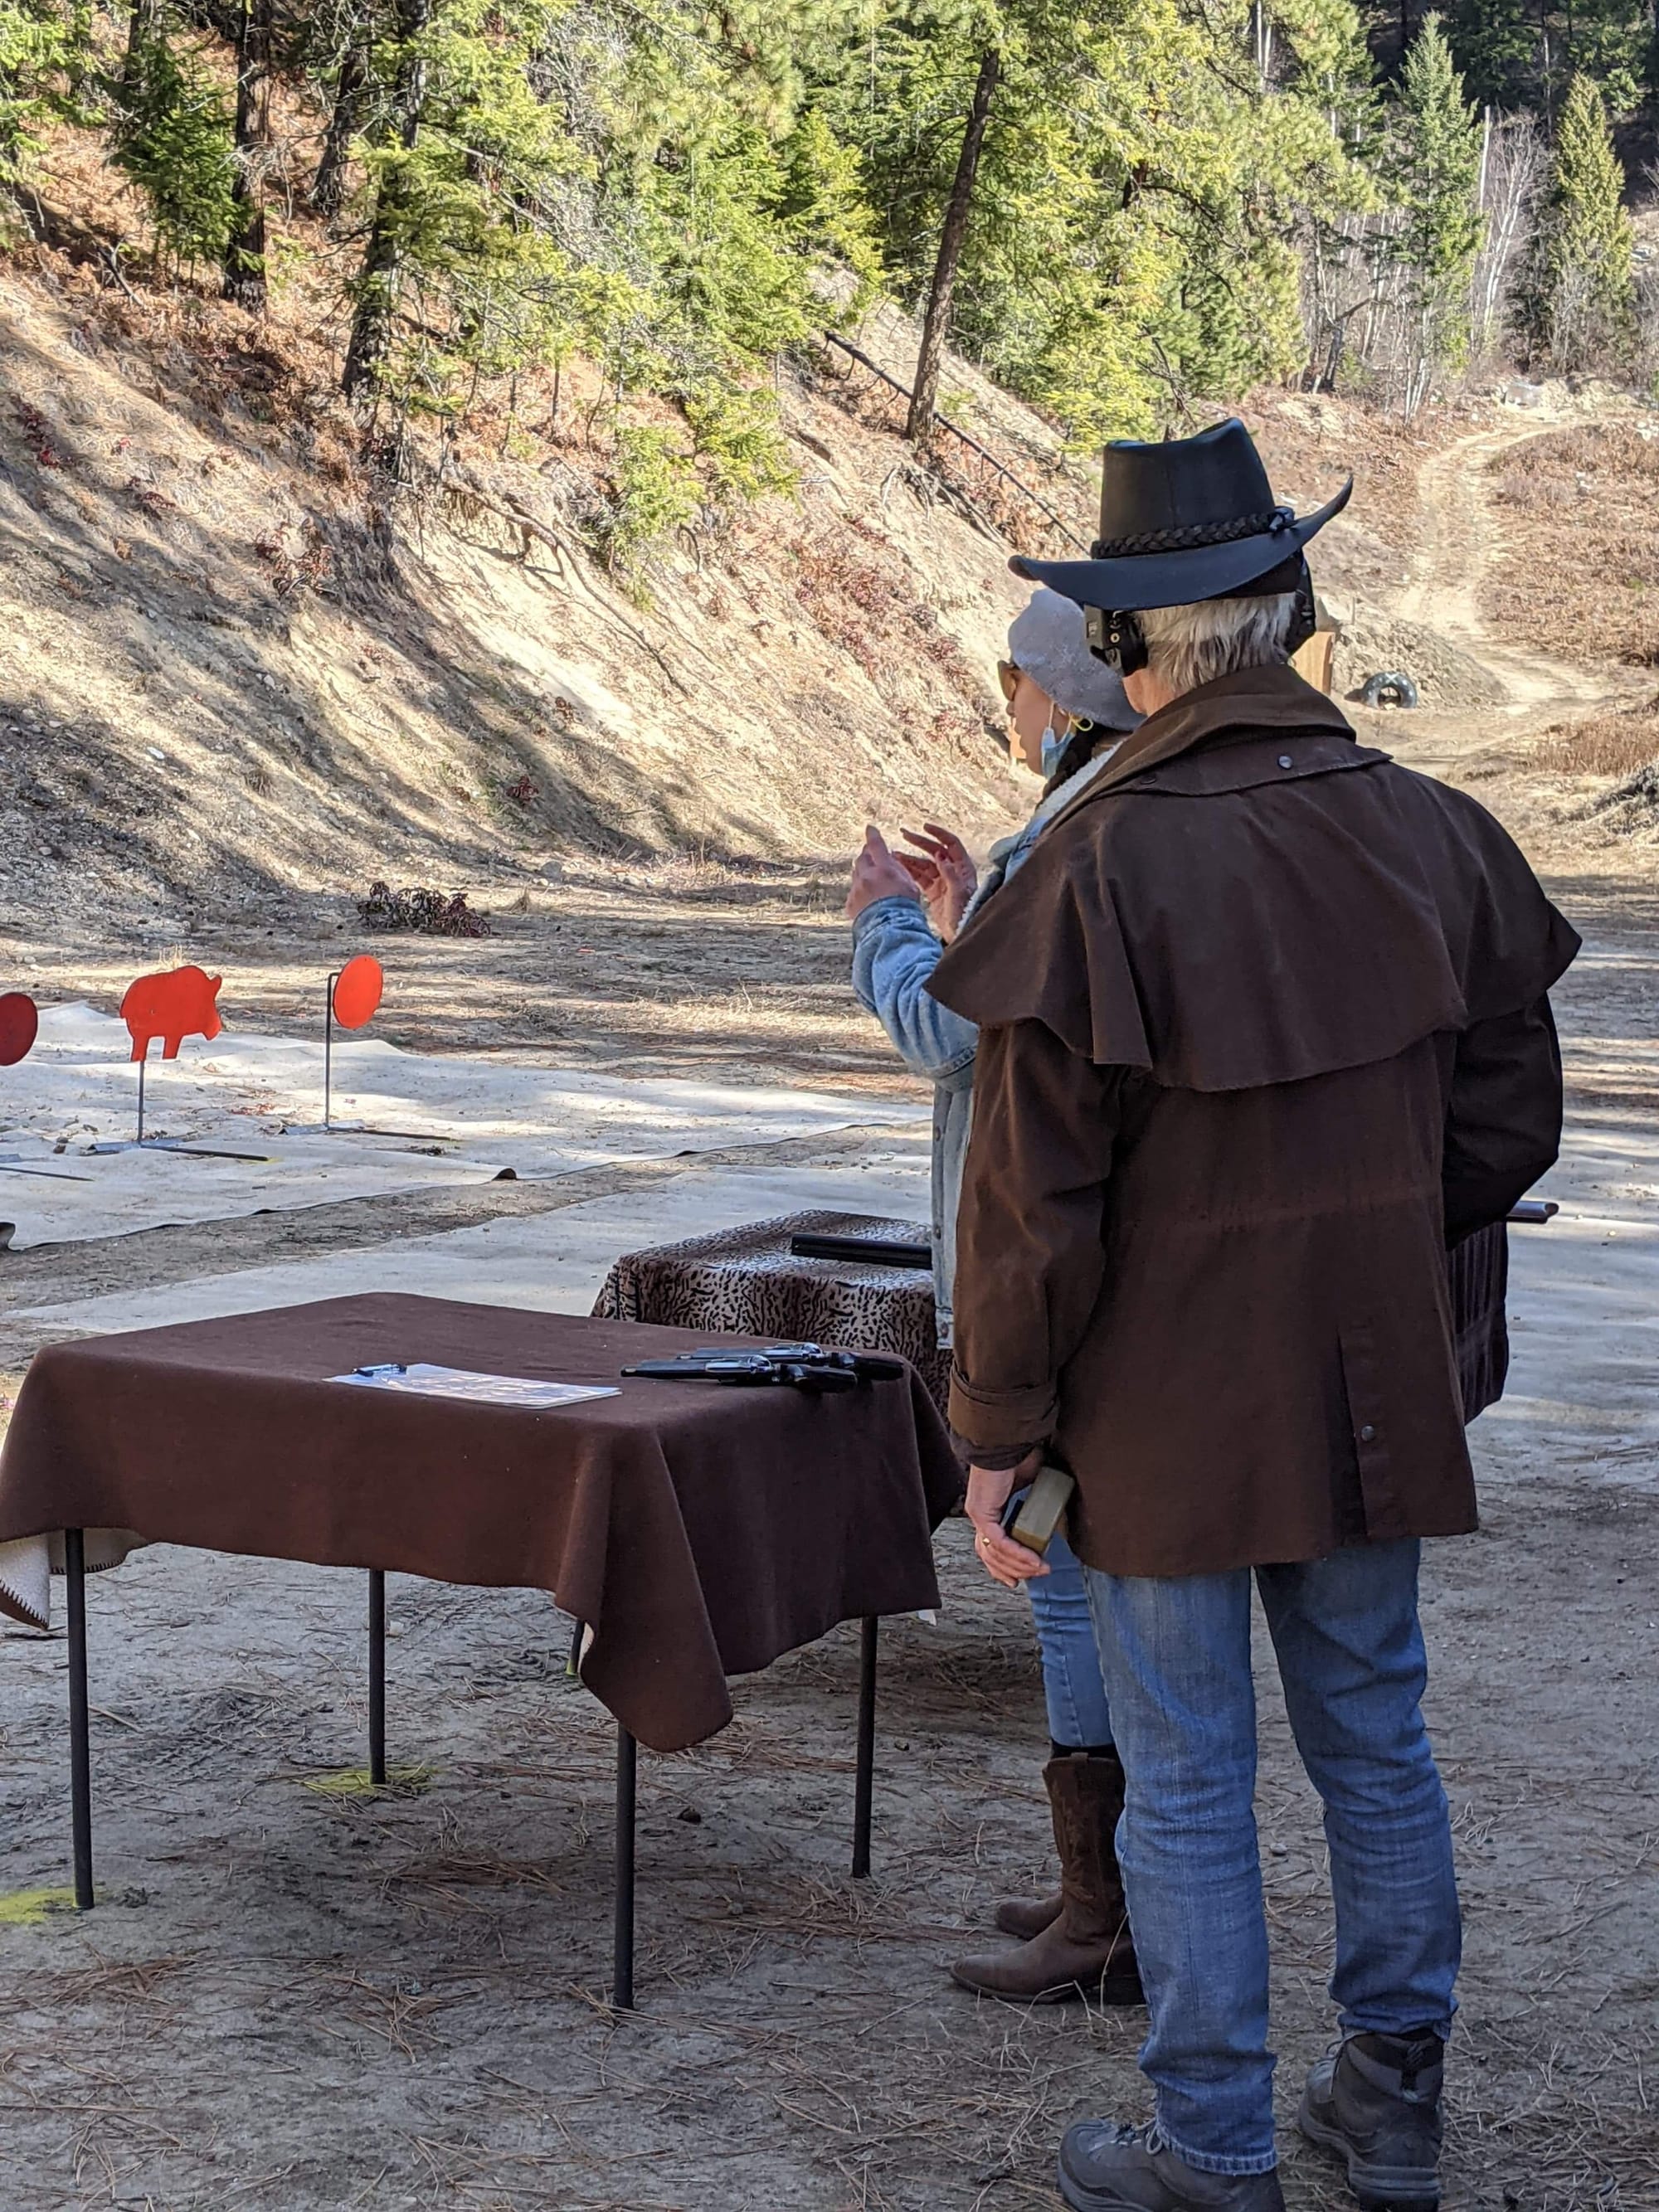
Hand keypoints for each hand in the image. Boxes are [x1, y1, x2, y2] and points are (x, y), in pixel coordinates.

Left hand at [845, 824, 921, 921]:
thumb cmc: (905, 910)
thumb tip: (891, 859)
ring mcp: (856, 891)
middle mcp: (867, 877)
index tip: (870, 829)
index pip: (876, 846)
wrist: (891, 932)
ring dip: (863, 874)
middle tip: (871, 856)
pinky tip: (868, 899)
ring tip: (872, 881)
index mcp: (884, 869)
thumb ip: (899, 870)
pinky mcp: (851, 904)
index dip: (873, 836)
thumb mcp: (910, 885)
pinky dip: (860, 892)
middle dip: (867, 856)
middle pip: (862, 859)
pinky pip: (853, 893)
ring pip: (856, 875)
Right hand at [897, 823, 976, 941]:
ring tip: (894, 854)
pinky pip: (919, 877)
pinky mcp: (933, 891)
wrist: (961, 931)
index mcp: (963, 867)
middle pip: (934, 850)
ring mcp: (942, 881)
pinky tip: (898, 867)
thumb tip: (939, 855)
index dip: (938, 833)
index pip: (951, 843)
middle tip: (903, 833)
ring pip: (923, 864)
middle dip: (919, 842)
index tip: (924, 826)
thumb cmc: (965, 913)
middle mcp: (952, 871)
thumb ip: (950, 873)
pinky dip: (909, 871)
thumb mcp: (959, 893)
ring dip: (910, 858)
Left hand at [966, 1449, 1049, 1588]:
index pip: (990, 1547)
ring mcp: (978, 1515)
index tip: (1021, 1578)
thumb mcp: (1032, 1484)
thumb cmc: (1019, 1455)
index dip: (1004, 1566)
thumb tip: (1059, 1505)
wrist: (1007, 1441)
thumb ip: (1039, 1499)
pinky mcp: (982, 1513)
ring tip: (1040, 1569)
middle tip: (1036, 1575)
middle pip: (990, 1556)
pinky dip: (1018, 1554)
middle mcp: (979, 1514)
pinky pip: (999, 1542)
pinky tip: (1033, 1560)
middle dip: (1015, 1571)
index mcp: (989, 1509)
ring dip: (1019, 1565)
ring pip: (994, 1554)